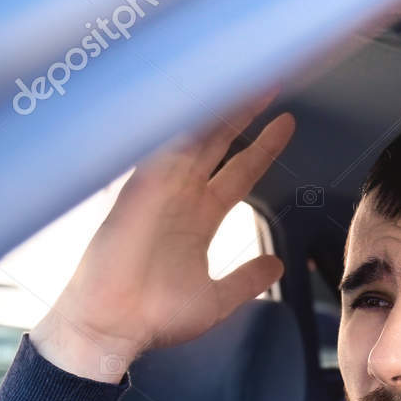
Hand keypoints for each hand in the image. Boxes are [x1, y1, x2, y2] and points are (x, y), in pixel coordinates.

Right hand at [31, 88, 294, 381]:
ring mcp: (159, 188)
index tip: (286, 123)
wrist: (114, 327)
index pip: (238, 171)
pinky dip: (181, 119)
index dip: (262, 147)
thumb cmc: (154, 316)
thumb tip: (277, 266)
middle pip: (217, 141)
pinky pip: (162, 143)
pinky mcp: (140, 187)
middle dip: (242, 110)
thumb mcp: (217, 299)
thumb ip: (247, 279)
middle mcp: (180, 196)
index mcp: (198, 217)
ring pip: (193, 134)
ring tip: (243, 72)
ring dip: (217, 105)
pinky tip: (200, 90)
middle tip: (269, 78)